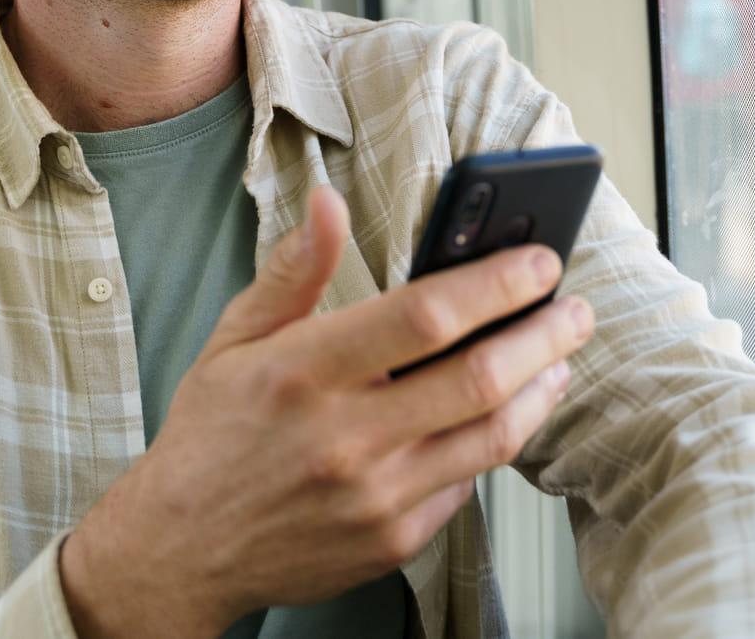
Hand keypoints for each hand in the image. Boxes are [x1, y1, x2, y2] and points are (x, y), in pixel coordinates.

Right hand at [58, 184, 594, 638]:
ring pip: (492, 437)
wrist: (181, 551)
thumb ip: (294, 270)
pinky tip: (504, 414)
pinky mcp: (394, 540)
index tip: (537, 261)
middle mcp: (345, 437)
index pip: (423, 317)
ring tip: (557, 358)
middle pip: (478, 378)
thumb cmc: (212, 435)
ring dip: (540, 391)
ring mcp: (376, 496)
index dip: (494, 283)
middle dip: (543, 335)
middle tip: (574, 309)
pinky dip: (495, 443)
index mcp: (304, 373)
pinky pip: (468, 485)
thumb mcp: (235, 338)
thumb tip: (329, 203)